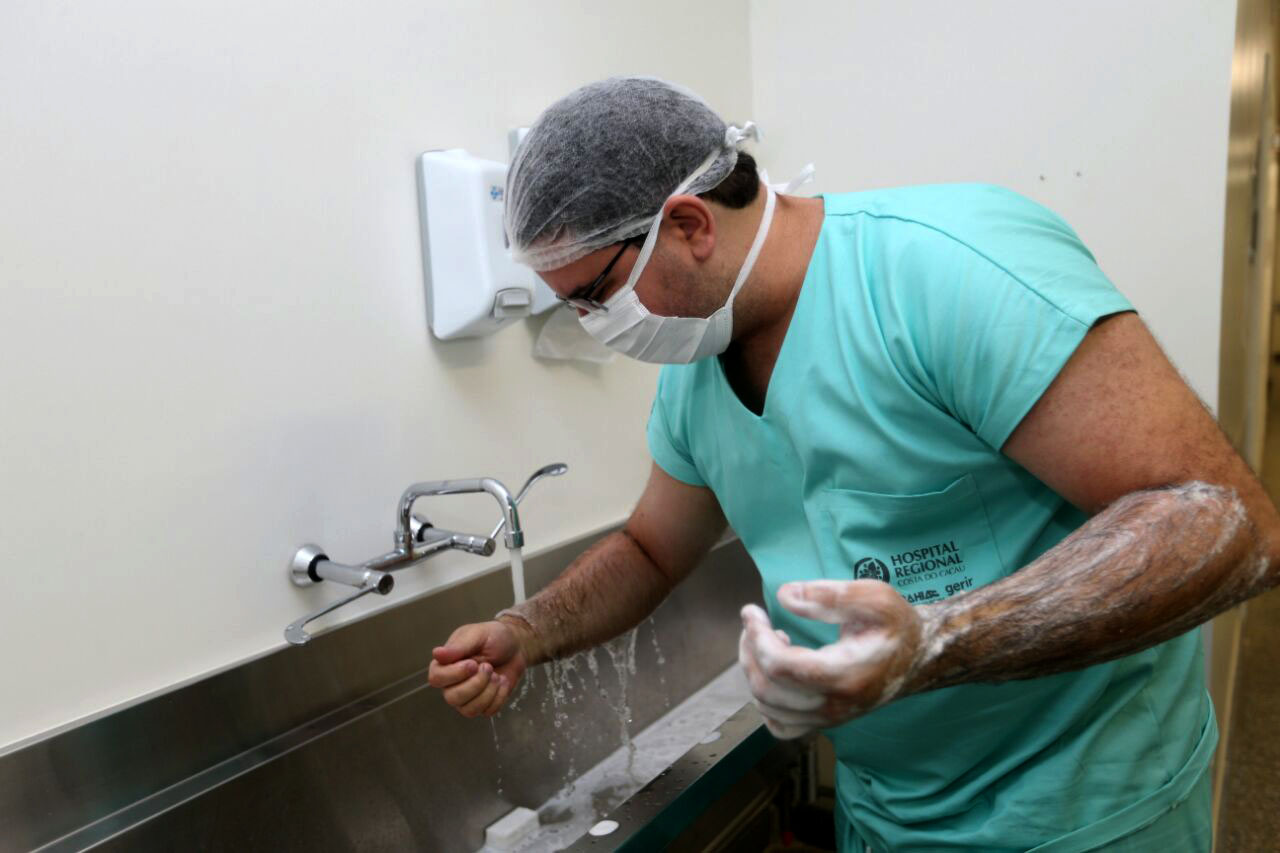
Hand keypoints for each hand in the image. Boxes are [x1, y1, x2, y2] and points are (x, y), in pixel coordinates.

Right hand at [429, 619, 529, 717]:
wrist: (516, 646)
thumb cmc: (493, 637)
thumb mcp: (477, 635)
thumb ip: (458, 647)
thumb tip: (436, 653)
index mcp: (445, 664)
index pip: (436, 679)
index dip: (455, 674)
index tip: (473, 663)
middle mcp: (451, 684)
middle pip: (452, 698)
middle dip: (476, 683)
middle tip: (489, 667)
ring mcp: (466, 698)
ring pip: (469, 710)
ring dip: (488, 692)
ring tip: (496, 675)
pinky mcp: (483, 705)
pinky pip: (487, 712)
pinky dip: (499, 696)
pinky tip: (502, 681)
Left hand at [738, 580, 923, 738]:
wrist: (918, 657)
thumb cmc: (896, 625)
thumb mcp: (874, 597)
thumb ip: (829, 594)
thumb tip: (784, 597)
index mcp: (845, 675)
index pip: (780, 666)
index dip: (757, 637)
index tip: (752, 611)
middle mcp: (834, 705)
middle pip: (767, 689)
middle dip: (749, 651)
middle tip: (755, 623)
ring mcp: (829, 719)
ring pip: (768, 708)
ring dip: (754, 672)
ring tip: (767, 641)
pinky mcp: (825, 723)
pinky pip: (781, 726)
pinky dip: (766, 702)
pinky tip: (775, 673)